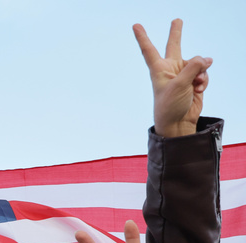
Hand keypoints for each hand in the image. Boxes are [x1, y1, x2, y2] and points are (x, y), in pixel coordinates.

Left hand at [134, 19, 211, 137]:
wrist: (178, 123)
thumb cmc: (170, 105)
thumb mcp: (180, 84)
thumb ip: (193, 67)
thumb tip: (207, 59)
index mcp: (158, 69)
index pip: (149, 49)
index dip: (142, 37)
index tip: (135, 25)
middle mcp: (170, 69)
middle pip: (174, 46)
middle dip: (176, 33)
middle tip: (177, 20)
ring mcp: (183, 74)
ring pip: (198, 63)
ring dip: (200, 72)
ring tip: (195, 84)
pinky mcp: (193, 80)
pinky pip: (204, 73)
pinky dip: (204, 80)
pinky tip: (199, 89)